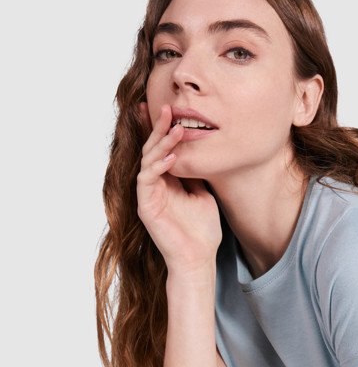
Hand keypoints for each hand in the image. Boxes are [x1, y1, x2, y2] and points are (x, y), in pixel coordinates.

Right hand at [136, 102, 221, 274]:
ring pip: (147, 161)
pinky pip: (146, 180)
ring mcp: (148, 195)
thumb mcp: (204, 193)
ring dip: (160, 144)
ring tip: (176, 129)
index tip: (170, 108)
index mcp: (167, 181)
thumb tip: (199, 152)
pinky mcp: (145, 206)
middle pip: (151, 150)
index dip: (162, 129)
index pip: (161, 149)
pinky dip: (157, 167)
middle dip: (158, 128)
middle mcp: (154, 185)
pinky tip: (170, 158)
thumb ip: (197, 174)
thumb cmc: (202, 231)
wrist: (199, 258)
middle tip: (167, 108)